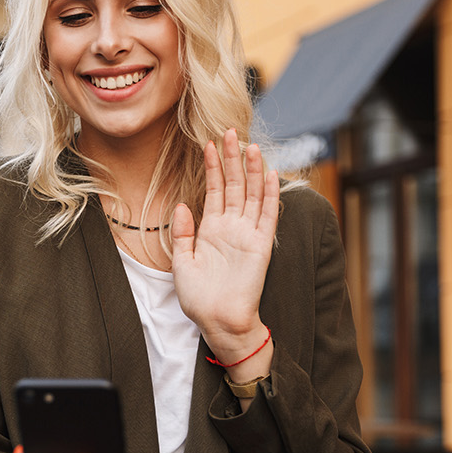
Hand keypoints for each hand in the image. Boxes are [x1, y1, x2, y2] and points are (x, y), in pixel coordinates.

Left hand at [171, 128, 278, 357]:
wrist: (218, 321)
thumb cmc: (199, 298)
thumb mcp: (182, 262)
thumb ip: (183, 233)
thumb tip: (182, 205)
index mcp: (212, 229)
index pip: (215, 190)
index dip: (213, 167)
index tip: (209, 143)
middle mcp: (232, 227)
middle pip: (235, 185)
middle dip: (232, 158)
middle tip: (229, 131)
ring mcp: (248, 234)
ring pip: (252, 194)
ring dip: (251, 170)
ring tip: (249, 145)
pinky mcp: (261, 245)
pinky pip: (268, 215)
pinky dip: (270, 194)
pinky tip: (269, 174)